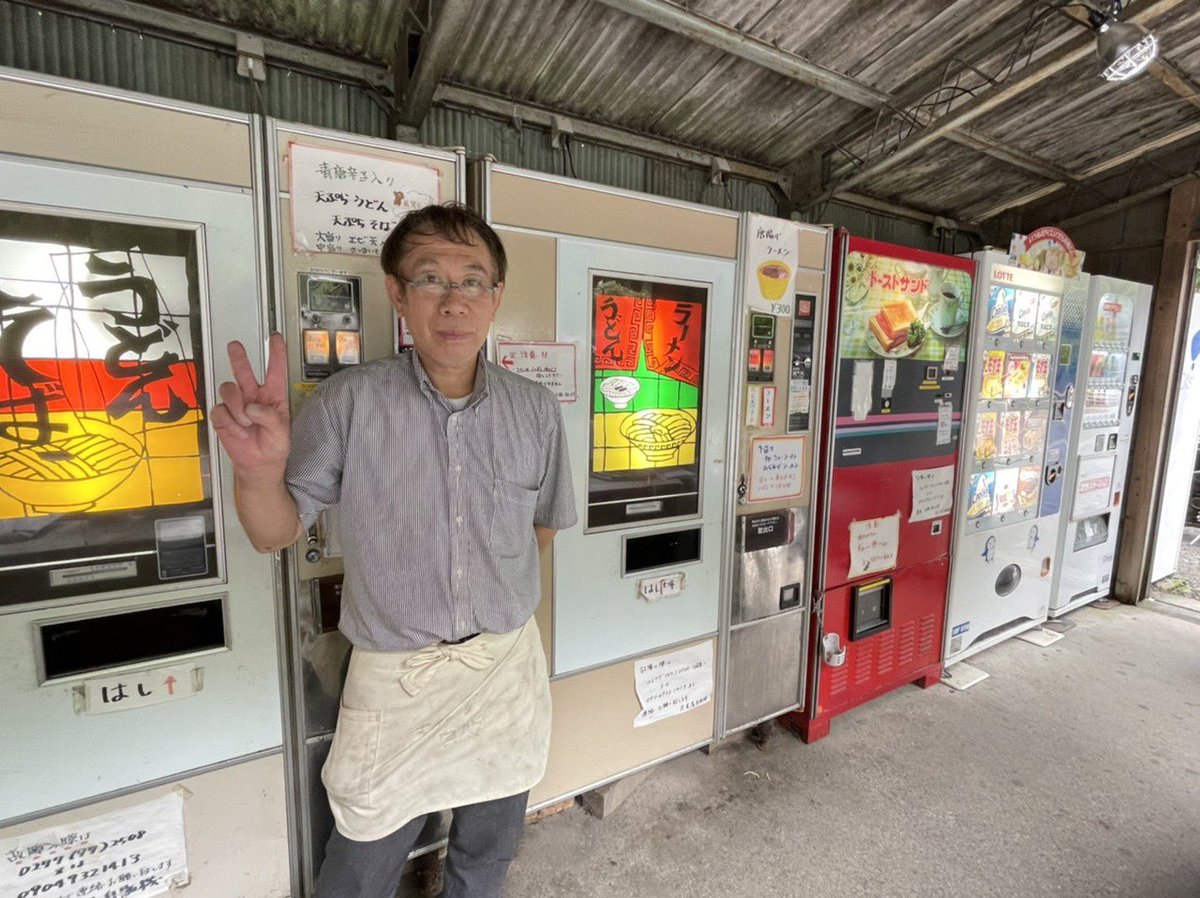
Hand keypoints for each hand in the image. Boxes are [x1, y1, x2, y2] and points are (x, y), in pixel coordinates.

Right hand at [210, 333, 290, 481]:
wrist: (258, 465)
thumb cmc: (274, 447)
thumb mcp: (281, 433)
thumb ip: (269, 418)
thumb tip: (252, 407)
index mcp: (274, 397)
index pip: (275, 371)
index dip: (276, 353)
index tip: (276, 337)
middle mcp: (254, 396)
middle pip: (244, 370)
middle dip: (239, 357)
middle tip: (234, 345)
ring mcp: (237, 405)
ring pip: (228, 390)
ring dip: (236, 407)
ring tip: (245, 423)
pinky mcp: (223, 415)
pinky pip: (220, 410)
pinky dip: (228, 422)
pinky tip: (237, 430)